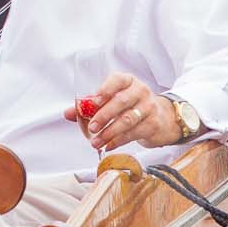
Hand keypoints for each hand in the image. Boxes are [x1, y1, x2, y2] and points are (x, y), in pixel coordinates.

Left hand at [66, 73, 181, 152]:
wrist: (160, 118)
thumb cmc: (130, 106)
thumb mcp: (112, 101)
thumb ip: (89, 106)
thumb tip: (67, 113)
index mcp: (127, 81)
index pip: (117, 80)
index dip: (105, 90)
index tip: (93, 102)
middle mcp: (140, 91)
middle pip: (121, 101)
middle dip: (104, 115)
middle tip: (91, 127)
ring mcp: (149, 107)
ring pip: (128, 119)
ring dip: (109, 132)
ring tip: (96, 142)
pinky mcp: (153, 124)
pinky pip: (134, 133)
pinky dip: (119, 141)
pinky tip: (108, 146)